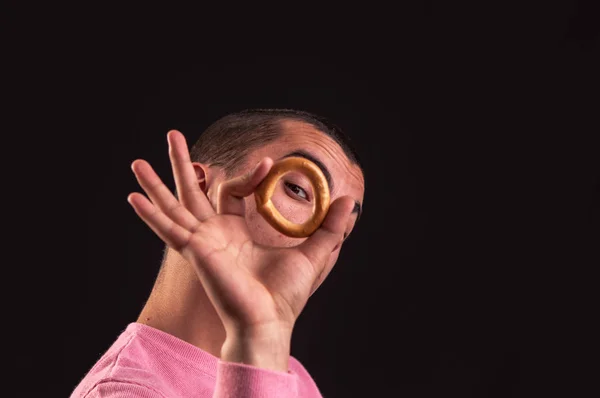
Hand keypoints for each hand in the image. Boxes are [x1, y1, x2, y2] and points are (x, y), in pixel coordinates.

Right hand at [127, 130, 353, 369]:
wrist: (270, 319)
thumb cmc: (286, 294)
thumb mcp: (315, 252)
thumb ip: (329, 226)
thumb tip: (350, 201)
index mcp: (236, 232)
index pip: (233, 191)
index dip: (248, 174)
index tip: (267, 163)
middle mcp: (214, 234)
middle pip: (192, 191)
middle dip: (180, 164)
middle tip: (171, 135)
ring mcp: (201, 242)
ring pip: (174, 205)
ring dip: (155, 183)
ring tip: (136, 161)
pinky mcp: (196, 250)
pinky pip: (168, 229)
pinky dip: (150, 215)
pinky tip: (132, 197)